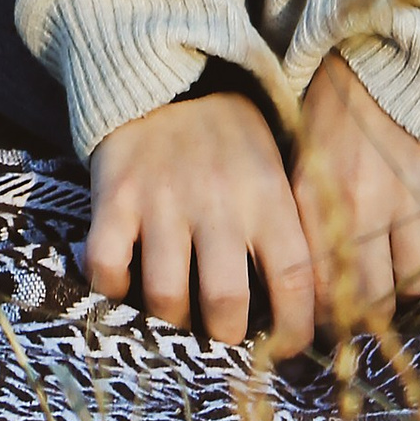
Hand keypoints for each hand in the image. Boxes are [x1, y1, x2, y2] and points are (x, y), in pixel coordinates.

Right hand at [82, 90, 317, 357]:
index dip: (294, 330)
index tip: (287, 349)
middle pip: (225, 304)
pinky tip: (127, 292)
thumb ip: (291, 222)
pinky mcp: (115, 199)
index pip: (295, 280)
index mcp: (269, 194)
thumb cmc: (230, 133)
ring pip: (166, 298)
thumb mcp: (278, 163)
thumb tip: (311, 300)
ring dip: (172, 326)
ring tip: (178, 323)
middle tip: (222, 339)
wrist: (167, 71)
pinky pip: (108, 269)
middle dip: (225, 340)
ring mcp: (162, 201)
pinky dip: (114, 294)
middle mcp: (218, 201)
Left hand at [293, 53, 419, 337]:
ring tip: (412, 277)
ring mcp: (413, 195)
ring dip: (417, 289)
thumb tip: (305, 289)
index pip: (318, 292)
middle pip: (373, 300)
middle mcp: (362, 206)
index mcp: (316, 202)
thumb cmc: (335, 109)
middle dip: (375, 314)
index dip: (328, 321)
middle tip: (378, 305)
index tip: (335, 323)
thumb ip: (304, 221)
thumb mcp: (300, 162)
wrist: (383, 45)